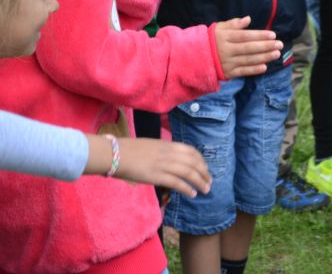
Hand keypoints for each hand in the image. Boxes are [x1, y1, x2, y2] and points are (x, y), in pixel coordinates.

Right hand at [85, 135, 211, 197]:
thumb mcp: (151, 146)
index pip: (192, 151)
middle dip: (204, 173)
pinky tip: (192, 194)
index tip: (205, 168)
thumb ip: (163, 152)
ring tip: (205, 190)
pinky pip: (177, 183)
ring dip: (200, 182)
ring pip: (189, 173)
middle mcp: (169, 153)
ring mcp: (164, 164)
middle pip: (194, 163)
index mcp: (168, 145)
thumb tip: (171, 160)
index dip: (201, 160)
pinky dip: (187, 188)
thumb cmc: (129, 150)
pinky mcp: (157, 176)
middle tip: (209, 182)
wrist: (114, 154)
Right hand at [214, 16, 283, 77]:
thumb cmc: (212, 40)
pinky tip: (265, 67)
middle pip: (249, 48)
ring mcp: (227, 62)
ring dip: (264, 57)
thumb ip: (234, 24)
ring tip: (276, 54)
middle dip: (266, 46)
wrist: (196, 57)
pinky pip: (243, 72)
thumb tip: (248, 19)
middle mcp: (226, 50)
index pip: (245, 36)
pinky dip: (254, 70)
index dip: (259, 35)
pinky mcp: (228, 73)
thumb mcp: (219, 28)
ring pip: (248, 60)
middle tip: (279, 44)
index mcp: (225, 37)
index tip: (273, 35)